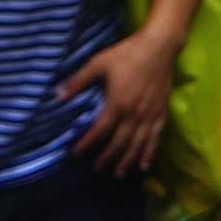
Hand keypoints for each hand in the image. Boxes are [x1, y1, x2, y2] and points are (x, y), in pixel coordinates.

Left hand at [65, 30, 175, 173]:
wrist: (159, 47)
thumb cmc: (127, 53)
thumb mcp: (98, 63)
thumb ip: (79, 81)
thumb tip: (59, 96)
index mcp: (117, 102)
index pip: (100, 130)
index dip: (88, 143)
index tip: (77, 153)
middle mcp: (135, 113)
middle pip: (119, 142)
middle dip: (107, 157)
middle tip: (97, 168)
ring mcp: (150, 114)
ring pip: (137, 144)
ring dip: (127, 160)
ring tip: (118, 173)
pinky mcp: (162, 112)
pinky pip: (155, 137)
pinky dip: (149, 153)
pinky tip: (144, 165)